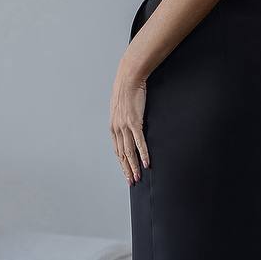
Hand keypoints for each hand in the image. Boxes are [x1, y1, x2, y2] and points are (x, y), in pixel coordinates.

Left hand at [111, 62, 148, 185]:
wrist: (128, 78)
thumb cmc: (126, 91)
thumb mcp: (120, 109)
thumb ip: (123, 120)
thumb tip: (128, 127)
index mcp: (113, 127)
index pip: (117, 150)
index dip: (122, 164)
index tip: (127, 173)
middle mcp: (117, 128)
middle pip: (122, 154)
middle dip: (127, 169)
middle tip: (132, 181)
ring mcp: (125, 126)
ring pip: (129, 151)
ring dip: (134, 166)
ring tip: (138, 177)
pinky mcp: (135, 121)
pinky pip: (139, 142)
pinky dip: (143, 154)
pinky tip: (147, 163)